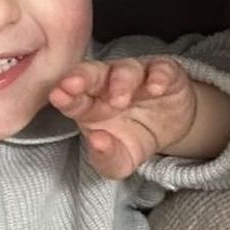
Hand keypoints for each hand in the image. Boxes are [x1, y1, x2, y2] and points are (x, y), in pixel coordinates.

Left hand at [50, 57, 197, 177]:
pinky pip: (161, 69)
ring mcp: (137, 75)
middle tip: (73, 84)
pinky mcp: (163, 72)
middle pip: (93, 73)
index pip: (74, 98)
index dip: (66, 96)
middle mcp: (109, 84)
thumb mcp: (121, 160)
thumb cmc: (135, 137)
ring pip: (126, 69)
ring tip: (120, 100)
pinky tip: (156, 87)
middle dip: (83, 77)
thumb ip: (106, 158)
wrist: (172, 127)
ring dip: (121, 82)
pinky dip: (158, 76)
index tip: (57, 96)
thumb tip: (97, 142)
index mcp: (90, 104)